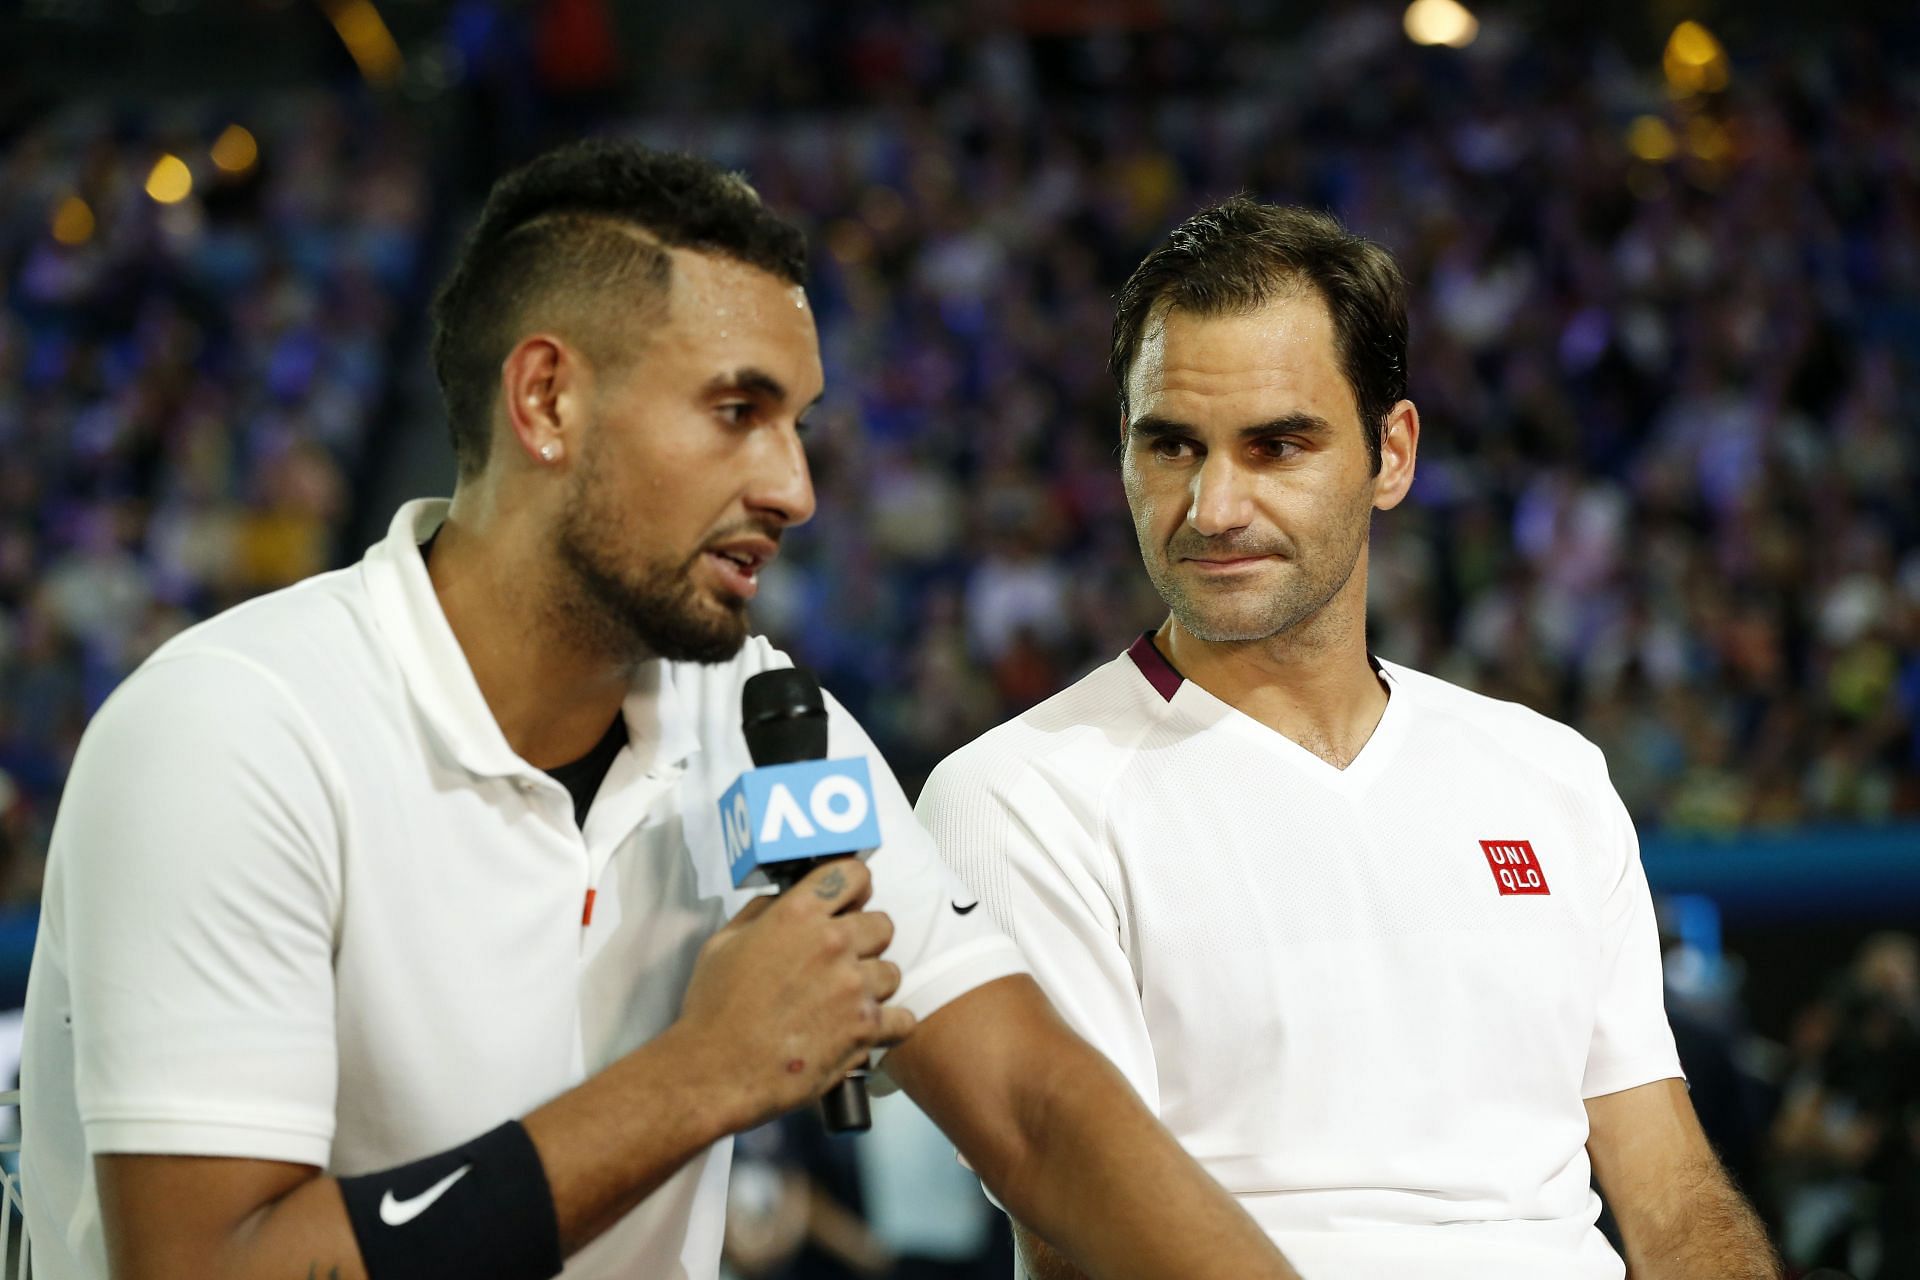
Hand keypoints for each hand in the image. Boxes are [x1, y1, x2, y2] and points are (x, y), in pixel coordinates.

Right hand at [677, 859, 914, 1128]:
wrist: (716, 1070)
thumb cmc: (713, 1008)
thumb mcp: (723, 942)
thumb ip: (761, 913)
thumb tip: (782, 901)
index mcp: (798, 914)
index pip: (852, 874)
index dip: (855, 887)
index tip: (851, 902)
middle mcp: (833, 943)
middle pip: (882, 924)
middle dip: (866, 940)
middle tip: (842, 962)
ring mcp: (854, 986)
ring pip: (891, 972)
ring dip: (872, 986)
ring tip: (844, 1003)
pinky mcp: (866, 1028)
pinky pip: (903, 1019)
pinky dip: (888, 1026)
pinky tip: (863, 1030)